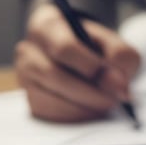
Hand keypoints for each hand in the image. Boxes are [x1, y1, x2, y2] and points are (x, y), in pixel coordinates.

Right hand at [15, 4, 140, 122]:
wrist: (79, 59)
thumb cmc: (94, 49)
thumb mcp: (113, 43)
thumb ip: (120, 57)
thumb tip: (118, 85)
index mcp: (47, 26)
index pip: (63, 47)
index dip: (90, 66)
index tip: (114, 80)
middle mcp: (29, 51)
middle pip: (53, 75)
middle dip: (89, 93)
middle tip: (113, 101)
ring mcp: (25, 78)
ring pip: (49, 99)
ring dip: (82, 108)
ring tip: (104, 106)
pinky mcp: (30, 100)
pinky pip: (49, 115)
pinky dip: (73, 118)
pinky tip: (89, 112)